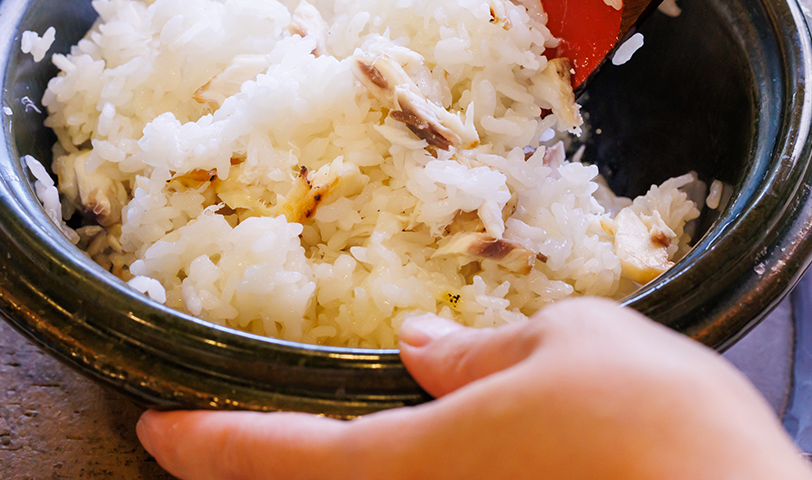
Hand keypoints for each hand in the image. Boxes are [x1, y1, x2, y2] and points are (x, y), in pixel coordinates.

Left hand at [136, 298, 811, 479]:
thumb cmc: (659, 431)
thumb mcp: (567, 344)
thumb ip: (479, 351)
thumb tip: (421, 348)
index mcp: (409, 465)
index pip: (271, 457)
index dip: (202, 444)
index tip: (153, 429)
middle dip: (253, 470)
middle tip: (215, 438)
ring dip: (329, 471)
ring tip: (316, 433)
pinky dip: (399, 477)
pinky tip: (427, 449)